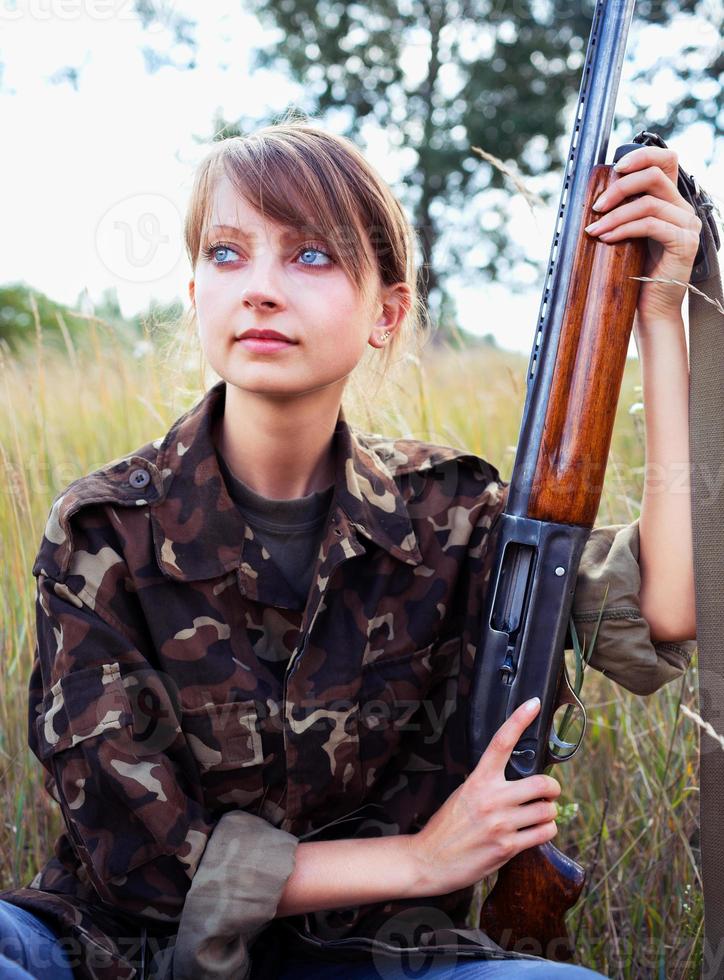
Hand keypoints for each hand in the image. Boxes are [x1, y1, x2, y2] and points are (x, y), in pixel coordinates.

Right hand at [403, 698, 560, 896]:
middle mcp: (491, 798)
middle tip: (549, 791)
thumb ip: (488, 784)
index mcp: (478, 780)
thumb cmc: (447, 826)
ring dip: (549, 813)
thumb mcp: (463, 794)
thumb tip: (515, 778)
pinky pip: (544, 833)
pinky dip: (546, 831)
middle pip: (542, 783)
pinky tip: (536, 831)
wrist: (429, 859)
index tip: (533, 704)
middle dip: (552, 788)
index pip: (501, 742)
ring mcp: (500, 823)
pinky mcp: (507, 847)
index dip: (519, 720)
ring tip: (540, 815)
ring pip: (547, 811)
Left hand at [584, 145, 701, 323]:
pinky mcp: (684, 243)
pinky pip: (650, 225)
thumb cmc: (636, 274)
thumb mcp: (629, 236)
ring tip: (594, 230)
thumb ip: (625, 212)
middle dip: (620, 187)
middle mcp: (684, 209)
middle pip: (654, 176)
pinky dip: (624, 229)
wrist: (651, 309)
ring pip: (648, 203)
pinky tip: (607, 239)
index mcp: (672, 202)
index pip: (666, 161)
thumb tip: (597, 196)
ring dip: (615, 214)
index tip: (615, 167)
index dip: (642, 155)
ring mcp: (688, 226)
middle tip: (596, 206)